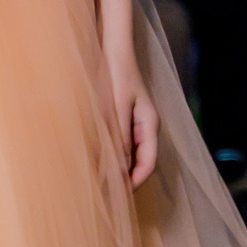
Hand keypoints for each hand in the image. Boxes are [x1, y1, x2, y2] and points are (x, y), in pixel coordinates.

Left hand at [108, 55, 158, 189]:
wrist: (113, 50)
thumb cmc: (116, 74)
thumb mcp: (117, 107)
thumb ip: (119, 137)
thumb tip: (119, 168)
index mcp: (149, 124)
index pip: (148, 163)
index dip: (135, 181)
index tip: (118, 196)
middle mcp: (145, 127)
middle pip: (140, 162)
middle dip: (126, 179)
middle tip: (106, 196)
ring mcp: (134, 123)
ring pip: (129, 155)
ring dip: (117, 169)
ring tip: (100, 184)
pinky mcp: (122, 119)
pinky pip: (120, 144)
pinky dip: (112, 155)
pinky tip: (97, 162)